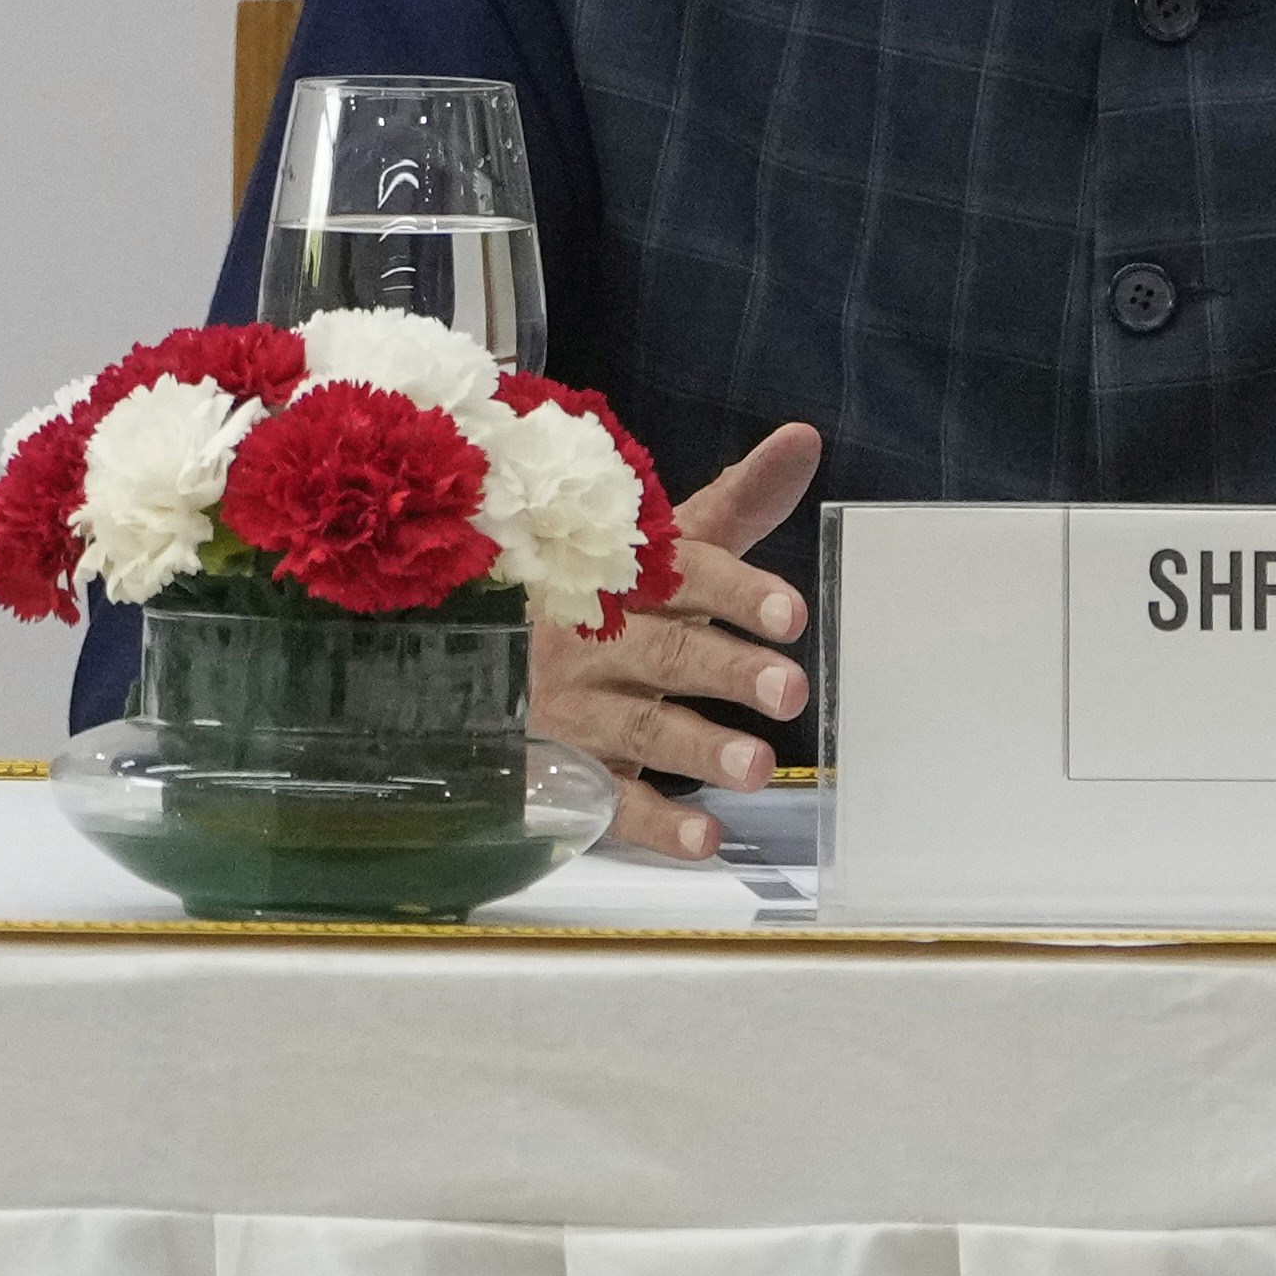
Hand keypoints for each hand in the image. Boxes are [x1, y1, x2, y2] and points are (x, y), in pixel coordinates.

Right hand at [531, 421, 821, 857]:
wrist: (472, 653)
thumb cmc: (602, 596)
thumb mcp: (662, 546)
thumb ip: (738, 502)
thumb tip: (804, 438)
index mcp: (620, 573)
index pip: (680, 574)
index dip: (734, 592)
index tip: (791, 613)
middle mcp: (592, 636)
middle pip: (663, 650)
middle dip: (725, 669)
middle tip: (791, 691)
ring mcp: (571, 706)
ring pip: (637, 726)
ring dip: (698, 747)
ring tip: (758, 767)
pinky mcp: (559, 770)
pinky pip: (606, 801)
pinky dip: (655, 823)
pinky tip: (706, 838)